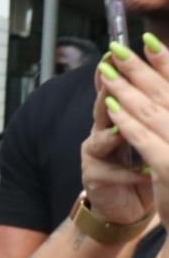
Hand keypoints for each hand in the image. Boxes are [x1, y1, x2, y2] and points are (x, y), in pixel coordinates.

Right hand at [86, 39, 167, 222]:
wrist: (129, 205)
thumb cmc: (145, 165)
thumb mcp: (150, 132)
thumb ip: (151, 108)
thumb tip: (164, 77)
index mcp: (118, 116)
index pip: (116, 89)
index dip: (114, 72)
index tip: (114, 52)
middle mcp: (102, 131)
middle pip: (103, 107)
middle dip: (107, 91)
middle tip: (111, 76)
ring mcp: (95, 155)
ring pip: (100, 141)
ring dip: (110, 134)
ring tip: (120, 129)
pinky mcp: (95, 179)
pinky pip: (111, 174)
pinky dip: (129, 174)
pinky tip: (143, 174)